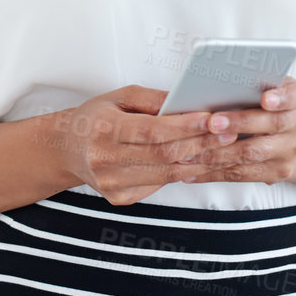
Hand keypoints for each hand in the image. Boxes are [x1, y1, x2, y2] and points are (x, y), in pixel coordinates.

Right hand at [50, 84, 242, 205]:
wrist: (66, 149)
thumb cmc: (96, 117)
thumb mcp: (119, 97)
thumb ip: (153, 99)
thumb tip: (189, 102)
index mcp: (103, 129)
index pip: (152, 131)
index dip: (185, 126)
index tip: (212, 118)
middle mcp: (105, 159)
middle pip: (164, 155)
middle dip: (201, 143)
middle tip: (229, 132)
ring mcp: (112, 183)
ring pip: (167, 174)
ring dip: (200, 161)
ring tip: (223, 148)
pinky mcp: (120, 198)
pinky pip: (160, 185)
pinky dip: (182, 173)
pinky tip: (199, 161)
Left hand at [175, 77, 295, 184]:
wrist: (290, 136)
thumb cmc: (266, 104)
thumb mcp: (265, 85)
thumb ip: (248, 82)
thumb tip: (212, 80)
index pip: (295, 95)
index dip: (282, 98)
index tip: (265, 98)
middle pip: (273, 124)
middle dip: (240, 123)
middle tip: (213, 122)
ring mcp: (290, 151)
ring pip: (254, 153)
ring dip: (220, 152)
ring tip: (192, 151)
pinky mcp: (276, 172)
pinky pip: (242, 174)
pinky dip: (214, 172)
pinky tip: (192, 170)